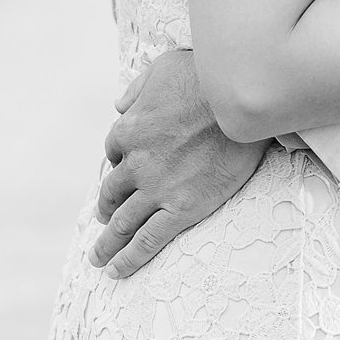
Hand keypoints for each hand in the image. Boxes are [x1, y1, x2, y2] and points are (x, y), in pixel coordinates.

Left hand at [93, 48, 267, 277]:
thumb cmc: (206, 77)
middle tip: (102, 220)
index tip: (122, 170)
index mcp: (129, 130)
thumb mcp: (162, 68)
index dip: (118, 162)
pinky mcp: (182, 209)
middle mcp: (136, 163)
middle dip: (105, 208)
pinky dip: (129, 258)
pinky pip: (148, 240)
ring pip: (123, 222)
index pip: (114, 152)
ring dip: (107, 242)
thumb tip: (120, 104)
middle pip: (112, 191)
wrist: (239, 101)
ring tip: (99, 257)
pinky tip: (117, 270)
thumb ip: (138, 89)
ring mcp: (157, 189)